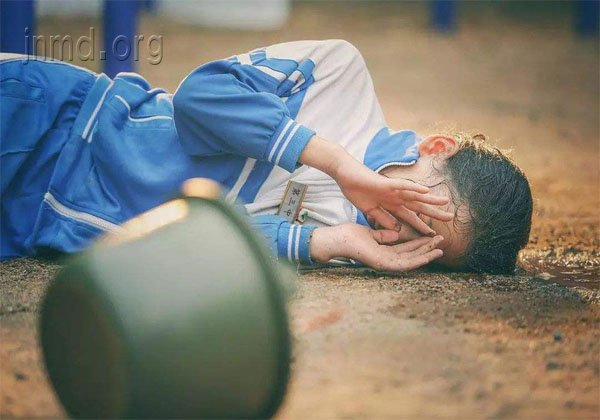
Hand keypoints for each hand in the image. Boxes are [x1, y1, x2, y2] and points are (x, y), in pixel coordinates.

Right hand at [299, 136, 452, 234]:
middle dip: (433, 213)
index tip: (432, 235)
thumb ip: (383, 219)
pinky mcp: (386, 183)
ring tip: (446, 202)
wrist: (344, 175)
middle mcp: (395, 196)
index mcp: (391, 204)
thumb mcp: (370, 211)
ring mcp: (392, 189)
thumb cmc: (356, 190)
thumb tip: (397, 228)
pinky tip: (426, 190)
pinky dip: (414, 188)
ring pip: (415, 194)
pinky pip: (403, 185)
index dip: (420, 225)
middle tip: (450, 218)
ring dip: (430, 198)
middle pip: (418, 206)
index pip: (410, 216)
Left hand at [310, 224, 443, 271]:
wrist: (338, 239)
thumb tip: (396, 233)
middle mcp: (386, 259)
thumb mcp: (372, 234)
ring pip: (411, 261)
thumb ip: (384, 235)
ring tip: (440, 249)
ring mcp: (385, 263)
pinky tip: (428, 256)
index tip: (431, 236)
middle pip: (411, 255)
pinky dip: (417, 261)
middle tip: (442, 241)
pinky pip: (404, 265)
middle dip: (427, 248)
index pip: (406, 249)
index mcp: (384, 252)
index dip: (419, 243)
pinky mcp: (383, 264)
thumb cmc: (350, 236)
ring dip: (426, 255)